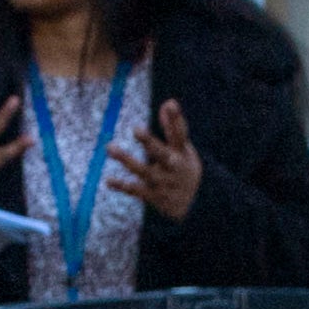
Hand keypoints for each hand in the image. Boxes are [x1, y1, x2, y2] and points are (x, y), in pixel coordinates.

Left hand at [107, 99, 205, 224]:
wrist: (199, 206)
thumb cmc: (184, 169)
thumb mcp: (183, 150)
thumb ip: (173, 128)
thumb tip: (168, 102)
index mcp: (181, 153)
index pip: (180, 134)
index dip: (176, 119)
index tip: (170, 104)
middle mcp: (173, 167)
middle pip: (162, 153)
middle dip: (150, 142)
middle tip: (137, 129)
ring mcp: (163, 183)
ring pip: (144, 171)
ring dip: (127, 160)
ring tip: (110, 148)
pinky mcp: (154, 196)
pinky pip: (137, 190)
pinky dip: (123, 186)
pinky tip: (109, 181)